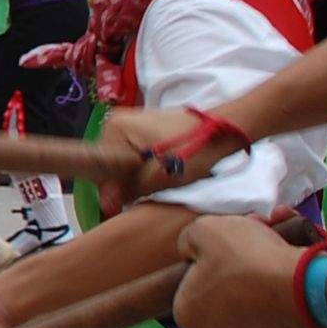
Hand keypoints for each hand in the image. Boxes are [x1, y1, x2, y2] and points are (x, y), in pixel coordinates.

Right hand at [90, 107, 243, 218]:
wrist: (225, 129)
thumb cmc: (194, 150)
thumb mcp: (160, 175)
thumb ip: (128, 189)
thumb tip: (105, 206)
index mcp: (113, 128)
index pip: (101, 168)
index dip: (115, 188)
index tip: (135, 197)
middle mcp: (114, 122)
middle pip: (111, 164)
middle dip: (128, 180)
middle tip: (154, 186)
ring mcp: (128, 123)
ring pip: (123, 162)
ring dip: (138, 175)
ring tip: (160, 178)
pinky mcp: (141, 128)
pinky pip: (133, 154)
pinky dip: (144, 166)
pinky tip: (162, 170)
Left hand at [171, 216, 308, 327]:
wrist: (305, 285)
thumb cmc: (244, 259)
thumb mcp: (203, 230)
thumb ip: (189, 237)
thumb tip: (195, 248)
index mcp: (187, 313)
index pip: (187, 278)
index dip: (202, 251)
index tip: (219, 237)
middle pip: (221, 276)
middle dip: (235, 247)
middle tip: (250, 226)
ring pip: (249, 278)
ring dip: (260, 250)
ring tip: (273, 227)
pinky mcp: (280, 325)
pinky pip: (274, 288)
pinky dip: (281, 265)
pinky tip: (290, 242)